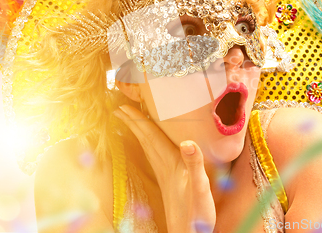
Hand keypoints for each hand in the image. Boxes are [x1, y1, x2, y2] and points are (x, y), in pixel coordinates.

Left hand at [114, 105, 215, 232]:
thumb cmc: (196, 213)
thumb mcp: (200, 188)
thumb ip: (195, 164)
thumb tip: (188, 142)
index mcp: (171, 164)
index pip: (151, 137)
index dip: (139, 122)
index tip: (124, 107)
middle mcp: (165, 167)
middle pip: (145, 140)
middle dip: (134, 123)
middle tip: (120, 108)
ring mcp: (165, 174)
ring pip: (148, 148)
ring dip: (139, 133)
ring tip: (130, 121)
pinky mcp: (169, 180)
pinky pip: (155, 156)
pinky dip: (149, 145)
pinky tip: (150, 145)